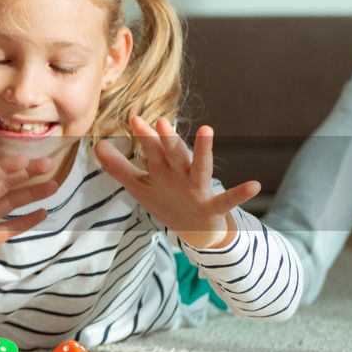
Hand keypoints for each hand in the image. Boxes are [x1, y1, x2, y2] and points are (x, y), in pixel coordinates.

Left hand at [0, 154, 57, 275]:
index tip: (25, 159)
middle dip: (27, 173)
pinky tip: (43, 212)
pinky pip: (9, 228)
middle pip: (5, 183)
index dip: (5, 167)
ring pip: (11, 202)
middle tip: (49, 164)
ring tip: (54, 184)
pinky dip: (26, 221)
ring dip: (32, 193)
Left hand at [95, 116, 260, 248]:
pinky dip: (241, 193)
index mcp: (165, 170)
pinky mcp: (213, 208)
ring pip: (200, 169)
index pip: (152, 152)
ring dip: (202, 151)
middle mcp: (182, 175)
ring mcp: (199, 190)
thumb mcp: (141, 187)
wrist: (196, 232)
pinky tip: (255, 185)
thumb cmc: (168, 203)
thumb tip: (96, 146)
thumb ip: (119, 168)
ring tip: (207, 130)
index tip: (133, 119)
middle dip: (167, 140)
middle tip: (161, 121)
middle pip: (173, 155)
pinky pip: (228, 200)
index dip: (144, 137)